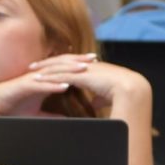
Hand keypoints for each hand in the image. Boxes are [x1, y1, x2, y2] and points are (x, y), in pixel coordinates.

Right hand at [0, 54, 95, 115]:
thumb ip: (51, 115)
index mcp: (42, 81)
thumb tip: (66, 119)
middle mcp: (37, 76)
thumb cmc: (11, 109)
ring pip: (52, 72)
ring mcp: (30, 80)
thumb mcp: (36, 114)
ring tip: (84, 68)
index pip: (62, 70)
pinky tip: (65, 86)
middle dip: (77, 61)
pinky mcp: (22, 86)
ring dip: (68, 70)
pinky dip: (53, 85)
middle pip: (60, 66)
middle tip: (94, 57)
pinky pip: (40, 84)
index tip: (95, 64)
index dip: (78, 66)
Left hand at [28, 54, 149, 111]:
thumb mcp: (110, 97)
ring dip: (45, 68)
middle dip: (48, 63)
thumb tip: (97, 103)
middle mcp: (89, 66)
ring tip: (31, 70)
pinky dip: (49, 77)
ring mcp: (85, 70)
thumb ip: (101, 99)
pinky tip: (38, 79)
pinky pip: (62, 75)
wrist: (133, 91)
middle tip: (34, 65)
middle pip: (64, 61)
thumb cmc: (125, 96)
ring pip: (60, 67)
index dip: (61, 64)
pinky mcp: (82, 76)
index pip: (73, 63)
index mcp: (96, 68)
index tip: (49, 66)